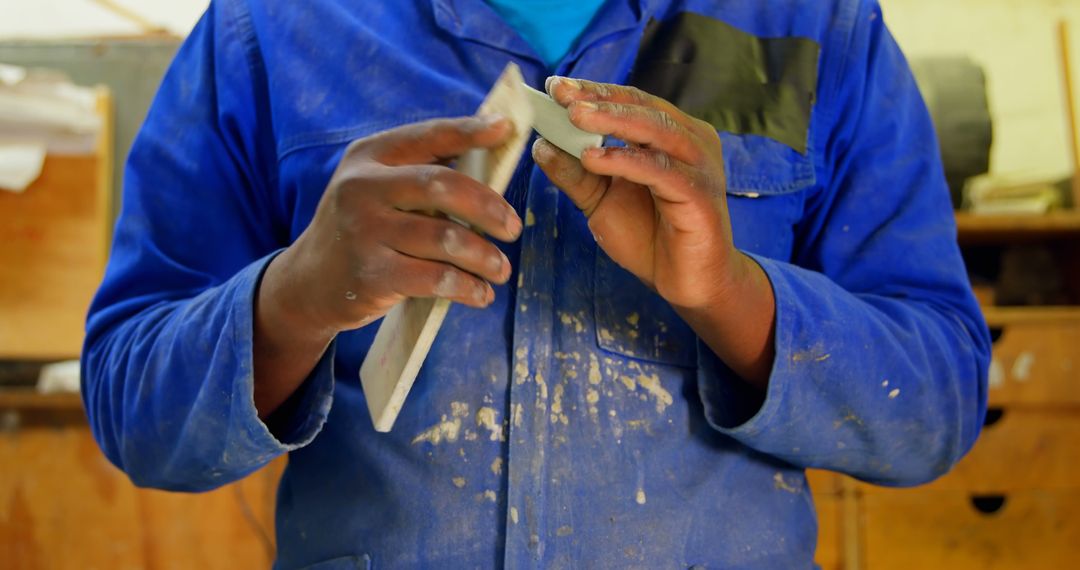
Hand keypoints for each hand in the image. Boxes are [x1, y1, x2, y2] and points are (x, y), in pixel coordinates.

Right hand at [253, 116, 522, 417]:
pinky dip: (467, 287)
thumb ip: (422, 171)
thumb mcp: (377, 188)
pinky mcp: (371, 274)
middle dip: (488, 207)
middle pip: (442, 186)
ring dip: (484, 256)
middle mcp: (362, 187)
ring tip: (500, 269)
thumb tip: (491, 153)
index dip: (471, 131)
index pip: (429, 136)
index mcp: (369, 156)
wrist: (308, 282)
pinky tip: (480, 293)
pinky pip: (436, 278)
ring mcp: (364, 231)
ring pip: (445, 239)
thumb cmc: (362, 230)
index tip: (507, 129)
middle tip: (512, 228)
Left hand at [533, 78, 774, 387]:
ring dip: (612, 120)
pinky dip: (625, 161)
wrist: (690, 285)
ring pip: (654, 130)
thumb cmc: (652, 239)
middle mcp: (691, 142)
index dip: (594, 91)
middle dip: (598, 99)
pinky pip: (660, 171)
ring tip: (574, 115)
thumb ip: (576, 175)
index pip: (631, 102)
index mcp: (671, 135)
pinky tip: (593, 158)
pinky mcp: (700, 195)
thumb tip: (541, 145)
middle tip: (561, 94)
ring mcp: (700, 166)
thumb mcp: (602, 203)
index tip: (555, 86)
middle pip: (642, 108)